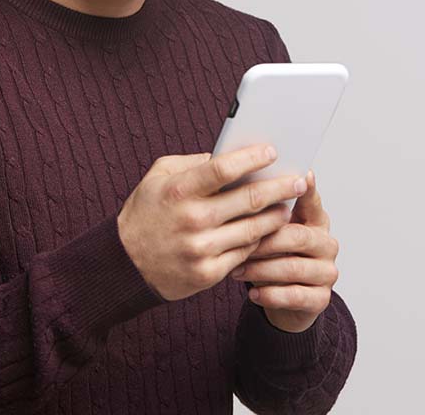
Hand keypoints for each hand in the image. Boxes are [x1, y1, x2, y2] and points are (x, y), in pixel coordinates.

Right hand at [117, 143, 307, 301]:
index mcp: (179, 190)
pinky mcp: (208, 273)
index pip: (224, 169)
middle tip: (298, 180)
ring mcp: (201, 249)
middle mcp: (192, 219)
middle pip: (249, 199)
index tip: (272, 152)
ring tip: (288, 204)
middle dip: (280, 187)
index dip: (252, 158)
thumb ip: (191, 162)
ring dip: (276, 215)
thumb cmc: (144, 213)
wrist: (125, 264)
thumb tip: (228, 155)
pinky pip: (245, 253)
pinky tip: (268, 230)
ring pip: (253, 229)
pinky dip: (259, 240)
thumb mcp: (158, 177)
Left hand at [230, 169, 339, 331]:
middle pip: (298, 236)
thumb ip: (263, 209)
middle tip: (236, 241)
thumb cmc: (270, 254)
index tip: (301, 175)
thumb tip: (238, 182)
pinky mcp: (321, 298)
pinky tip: (253, 293)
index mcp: (315, 220)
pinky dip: (271, 294)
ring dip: (261, 269)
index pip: (312, 201)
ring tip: (236, 269)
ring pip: (294, 267)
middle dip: (265, 240)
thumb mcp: (267, 229)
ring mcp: (326, 271)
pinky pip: (295, 296)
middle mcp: (326, 243)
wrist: (281, 297)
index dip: (308, 190)